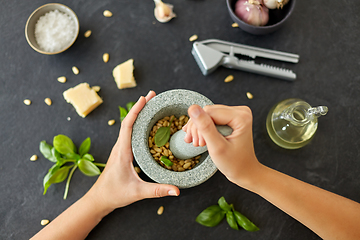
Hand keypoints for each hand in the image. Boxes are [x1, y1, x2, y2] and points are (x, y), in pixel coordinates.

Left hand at [87, 91, 179, 212]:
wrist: (99, 199)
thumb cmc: (114, 194)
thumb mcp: (137, 192)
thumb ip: (157, 190)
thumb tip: (176, 190)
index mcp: (122, 152)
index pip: (128, 126)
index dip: (136, 110)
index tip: (144, 98)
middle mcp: (120, 147)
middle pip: (129, 121)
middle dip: (140, 106)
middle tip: (152, 95)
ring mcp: (120, 149)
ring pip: (129, 126)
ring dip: (138, 113)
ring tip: (151, 104)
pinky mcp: (122, 152)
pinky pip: (130, 133)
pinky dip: (137, 123)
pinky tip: (146, 124)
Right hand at [183, 105, 260, 186]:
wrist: (245, 171)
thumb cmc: (234, 163)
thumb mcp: (217, 147)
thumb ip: (205, 127)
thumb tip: (193, 108)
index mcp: (241, 116)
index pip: (209, 112)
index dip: (198, 126)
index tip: (197, 142)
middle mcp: (241, 111)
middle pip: (208, 111)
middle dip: (198, 128)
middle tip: (195, 143)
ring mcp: (236, 113)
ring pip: (207, 114)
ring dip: (199, 129)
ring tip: (197, 143)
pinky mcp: (231, 117)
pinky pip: (212, 117)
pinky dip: (204, 128)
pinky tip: (199, 138)